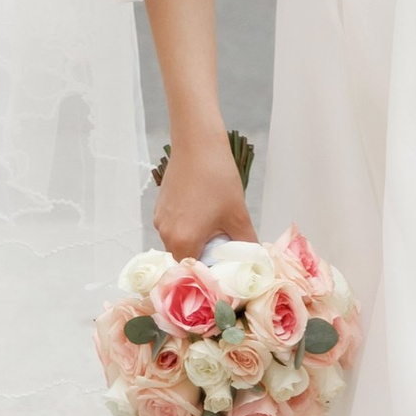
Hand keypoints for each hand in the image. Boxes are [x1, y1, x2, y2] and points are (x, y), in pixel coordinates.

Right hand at [154, 137, 253, 260]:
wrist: (197, 143)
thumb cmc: (217, 178)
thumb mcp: (237, 214)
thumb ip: (246, 242)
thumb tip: (255, 258)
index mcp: (182, 240)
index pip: (194, 271)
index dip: (210, 272)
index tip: (225, 266)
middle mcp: (165, 234)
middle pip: (186, 257)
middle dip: (206, 254)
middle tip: (225, 244)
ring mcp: (160, 219)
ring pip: (180, 241)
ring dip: (197, 238)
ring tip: (216, 222)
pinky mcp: (160, 206)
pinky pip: (174, 226)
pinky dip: (188, 225)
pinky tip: (204, 209)